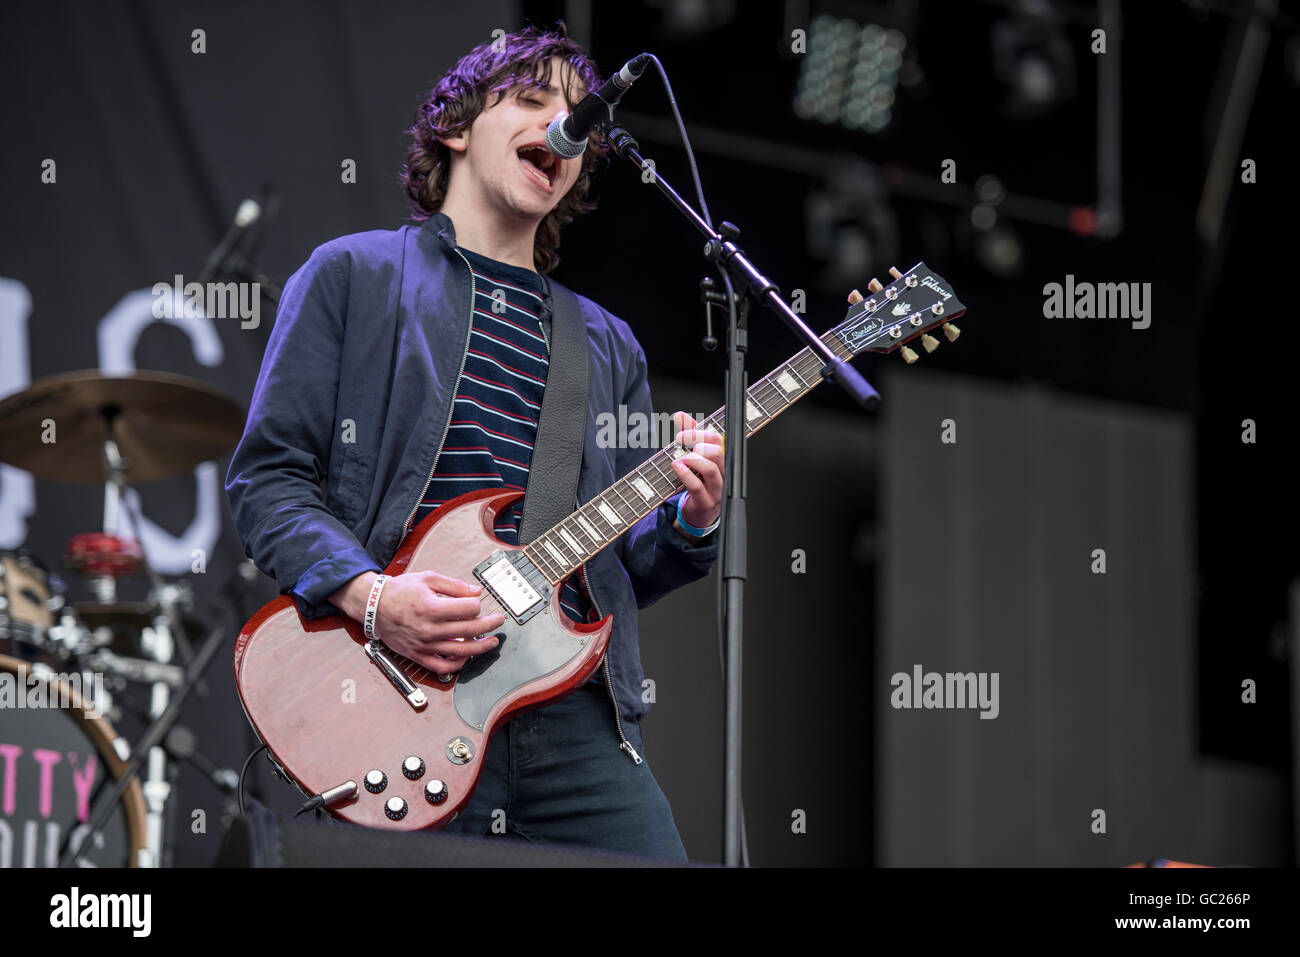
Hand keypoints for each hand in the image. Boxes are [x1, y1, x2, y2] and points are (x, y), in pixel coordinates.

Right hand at [331, 570, 504, 675]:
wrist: (374, 606)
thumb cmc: (400, 591)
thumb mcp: (428, 578)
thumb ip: (454, 586)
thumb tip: (476, 592)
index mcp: (431, 608)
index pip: (468, 609)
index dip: (478, 604)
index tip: (478, 602)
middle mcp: (429, 629)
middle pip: (470, 630)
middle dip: (489, 625)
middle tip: (498, 620)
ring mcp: (424, 645)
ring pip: (461, 652)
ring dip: (481, 647)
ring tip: (492, 642)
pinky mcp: (418, 655)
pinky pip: (443, 666)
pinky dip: (458, 664)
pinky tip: (467, 656)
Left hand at [669, 411, 723, 537]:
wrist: (700, 513)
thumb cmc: (699, 482)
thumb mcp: (695, 458)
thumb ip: (690, 435)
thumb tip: (680, 415)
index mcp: (721, 459)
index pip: (717, 439)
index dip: (699, 432)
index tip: (682, 433)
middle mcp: (722, 473)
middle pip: (717, 452)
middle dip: (698, 443)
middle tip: (682, 443)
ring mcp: (715, 489)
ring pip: (710, 469)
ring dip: (693, 460)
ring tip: (681, 458)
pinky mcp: (705, 502)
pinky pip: (696, 486)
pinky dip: (685, 474)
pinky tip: (677, 467)